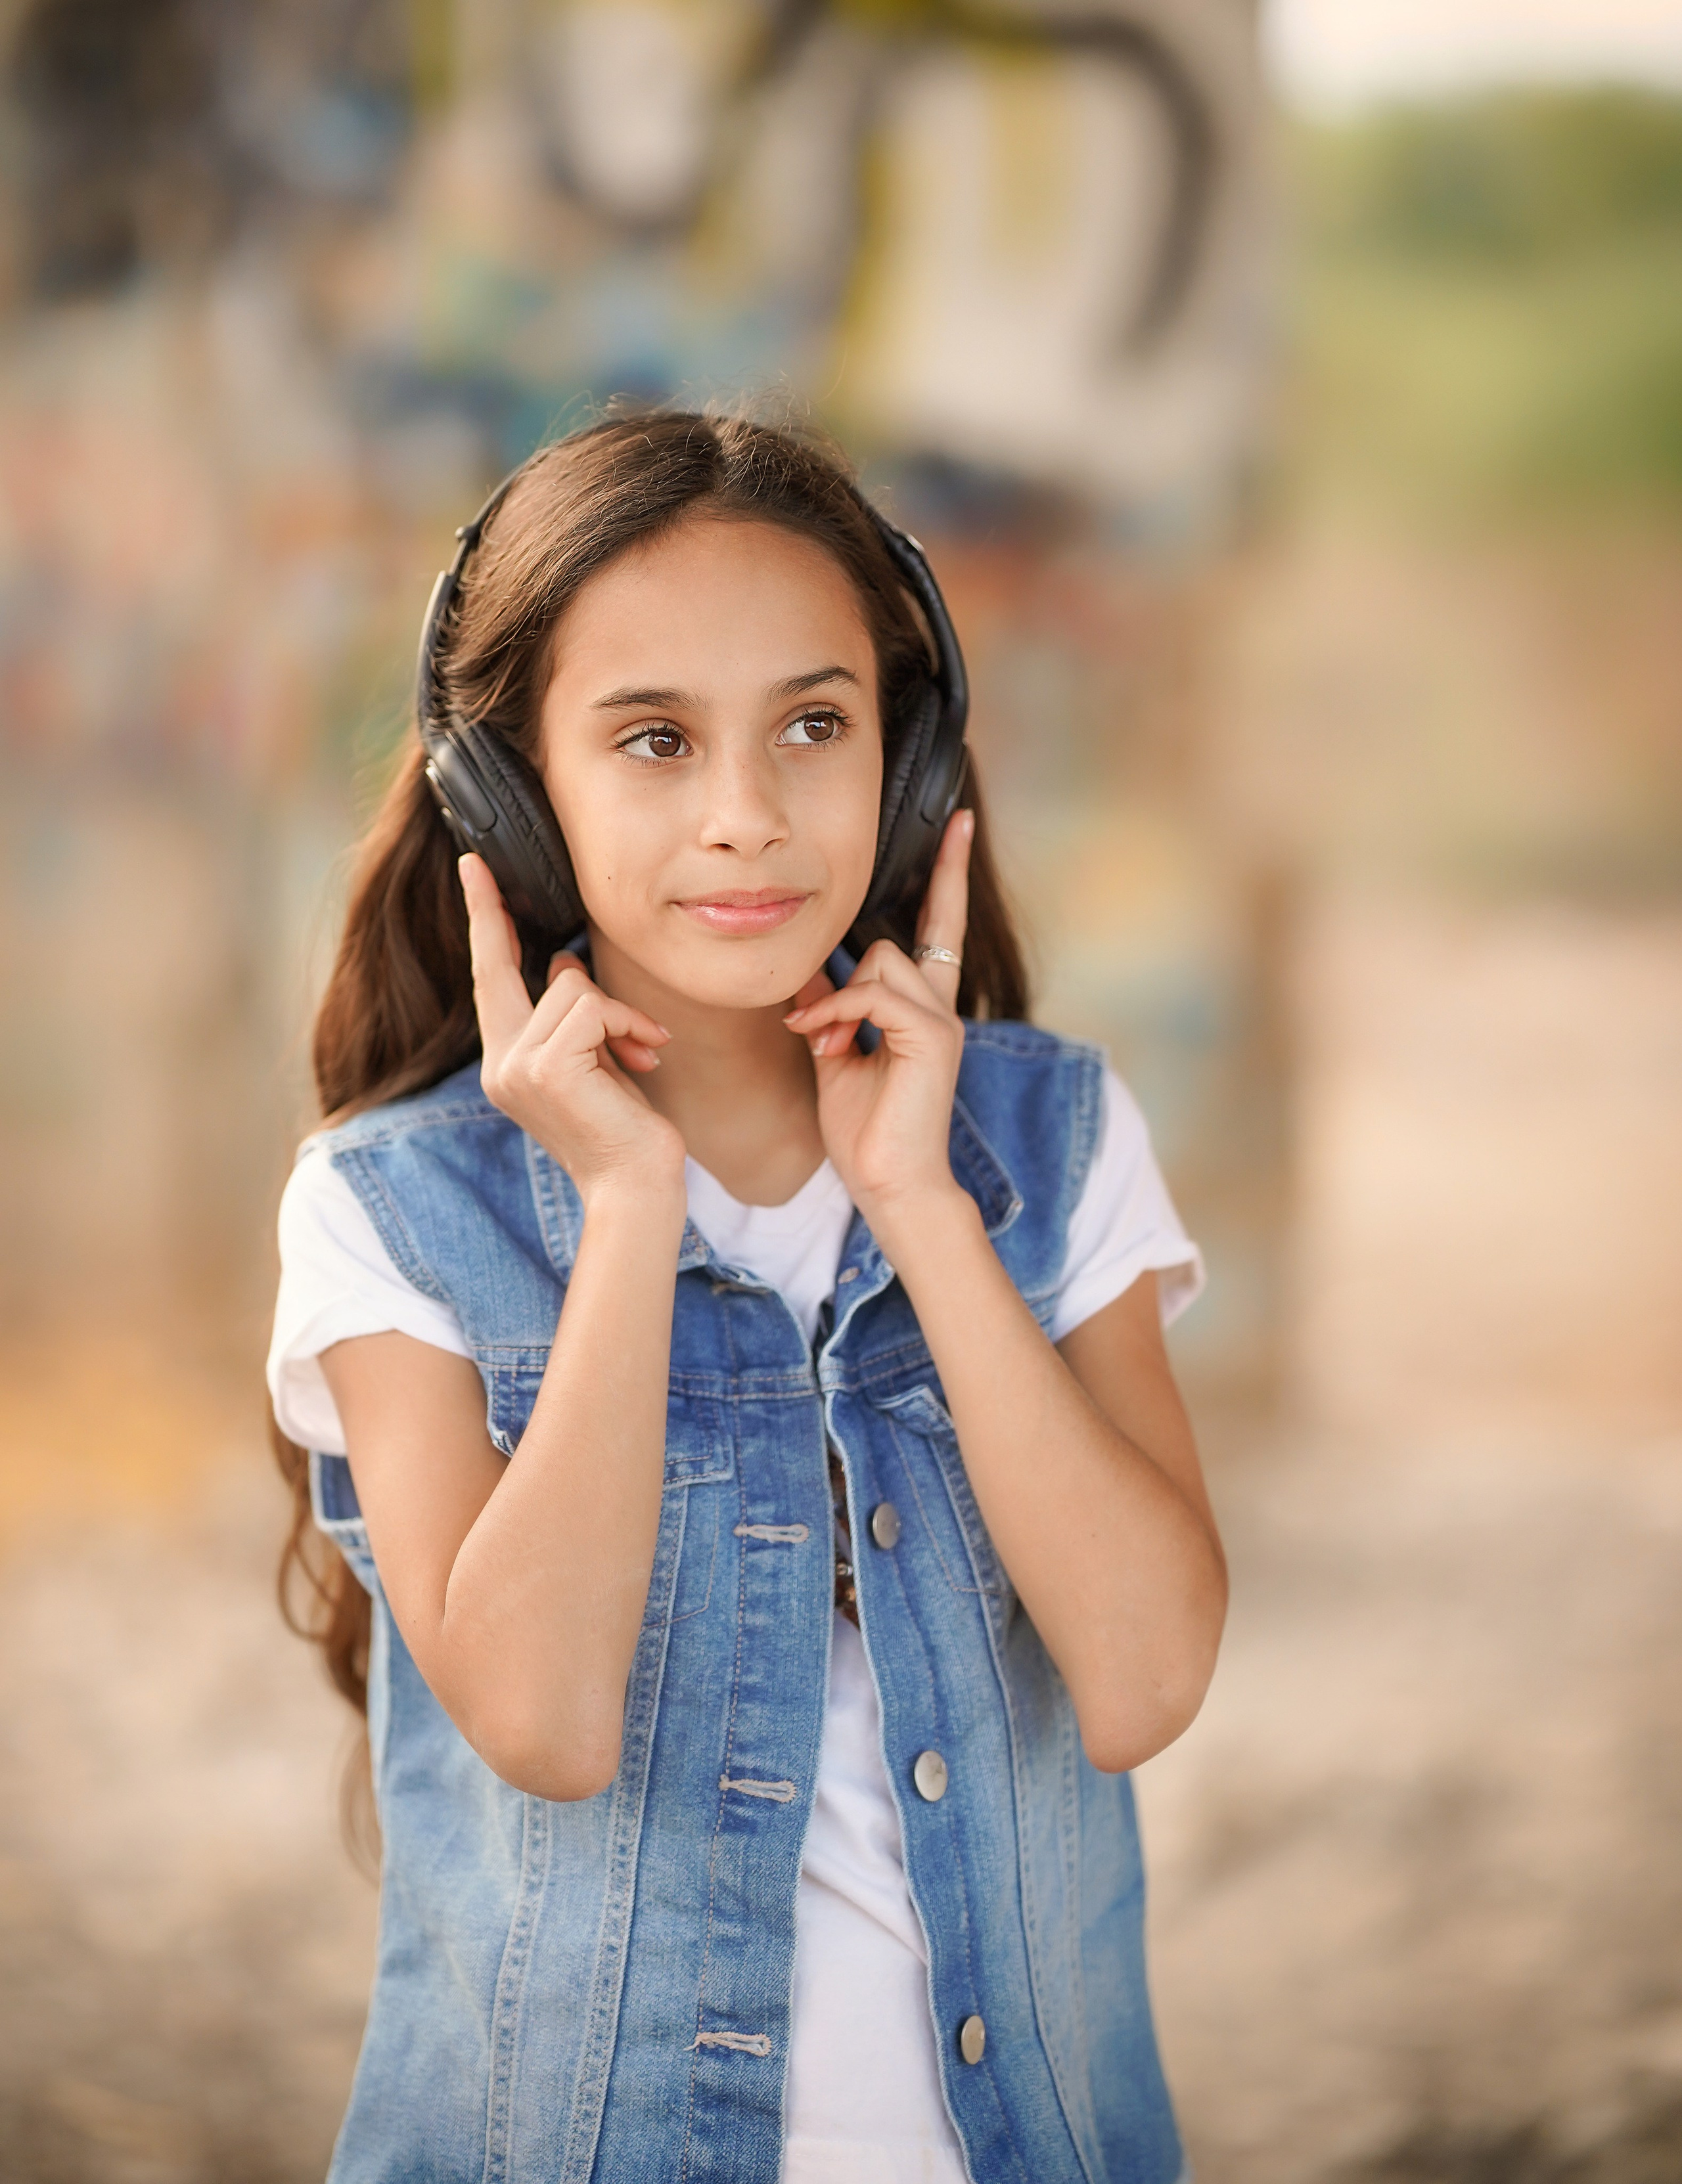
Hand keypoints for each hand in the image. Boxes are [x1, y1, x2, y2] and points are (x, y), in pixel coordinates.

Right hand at [460, 854, 685, 1207]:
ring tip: (641, 1049)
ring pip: (568, 984)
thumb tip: (561, 962)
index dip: (481, 926)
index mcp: (507, 1064)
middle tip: (476, 864)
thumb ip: (572, 1018)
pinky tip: (646, 1053)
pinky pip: (591, 1005)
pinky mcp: (544, 1067)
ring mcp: (516, 1066)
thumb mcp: (595, 1062)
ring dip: (617, 1011)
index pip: (489, 982)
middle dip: (487, 910)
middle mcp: (500, 1064)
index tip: (472, 873)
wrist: (636, 1188)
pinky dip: (627, 1022)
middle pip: (498, 968)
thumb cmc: (625, 1131)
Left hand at [782, 809, 973, 1245]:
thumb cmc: (865, 1132)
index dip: (949, 874)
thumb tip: (808, 972)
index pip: (941, 926)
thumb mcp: (834, 1056)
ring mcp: (942, 1020)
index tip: (961, 822)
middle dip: (848, 978)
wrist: (890, 1185)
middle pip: (898, 942)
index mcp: (923, 1010)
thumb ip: (829, 1008)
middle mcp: (940, 1007)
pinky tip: (827, 1048)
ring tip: (824, 1048)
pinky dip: (841, 1016)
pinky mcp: (934, 1037)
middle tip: (820, 1036)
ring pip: (884, 961)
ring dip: (838, 1003)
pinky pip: (876, 995)